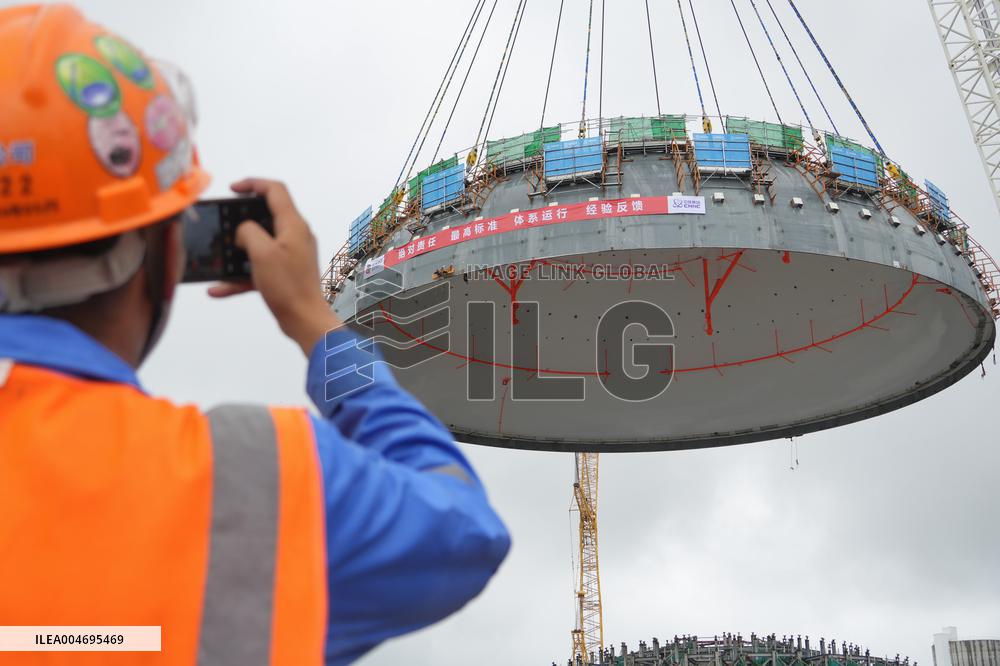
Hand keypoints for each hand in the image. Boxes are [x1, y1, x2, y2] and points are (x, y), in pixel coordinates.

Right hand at [208, 178, 341, 354]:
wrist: (305, 320)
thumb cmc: (288, 286)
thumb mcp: (262, 253)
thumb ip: (248, 232)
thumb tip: (243, 230)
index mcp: (293, 225)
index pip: (275, 190)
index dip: (253, 184)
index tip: (232, 189)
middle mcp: (296, 236)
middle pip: (267, 215)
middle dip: (242, 218)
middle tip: (224, 222)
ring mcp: (292, 255)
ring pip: (260, 244)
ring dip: (239, 249)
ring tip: (220, 254)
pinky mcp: (286, 273)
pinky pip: (259, 268)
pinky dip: (241, 276)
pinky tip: (218, 289)